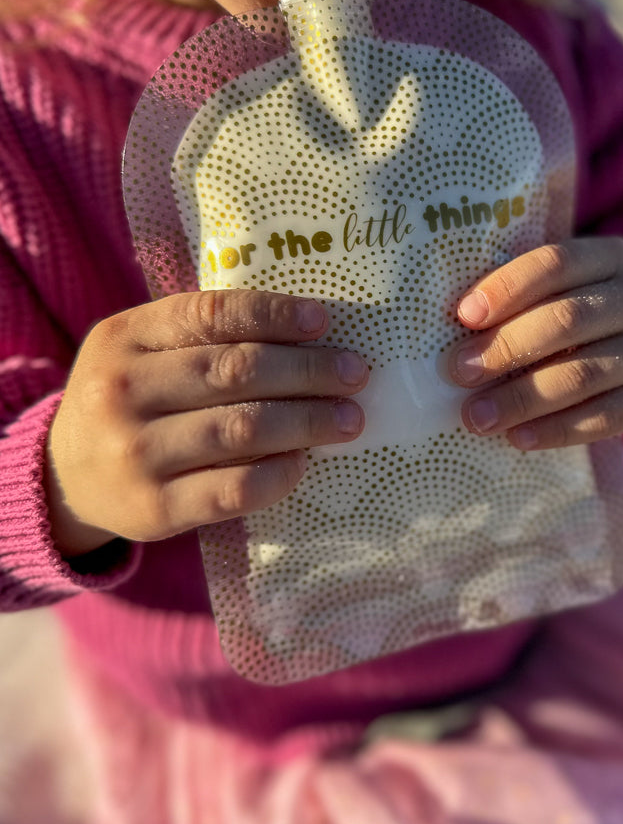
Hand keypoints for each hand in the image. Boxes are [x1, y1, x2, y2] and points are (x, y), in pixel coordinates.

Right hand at [46, 290, 368, 555]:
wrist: (65, 477)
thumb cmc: (128, 401)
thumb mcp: (141, 352)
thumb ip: (201, 337)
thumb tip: (307, 331)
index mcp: (124, 337)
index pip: (210, 315)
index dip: (274, 315)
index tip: (324, 322)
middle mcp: (123, 391)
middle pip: (236, 372)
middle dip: (308, 371)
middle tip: (356, 374)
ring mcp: (135, 452)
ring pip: (241, 429)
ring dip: (307, 421)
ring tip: (348, 418)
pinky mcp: (153, 508)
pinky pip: (233, 489)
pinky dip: (279, 473)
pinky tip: (304, 461)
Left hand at [449, 237, 622, 450]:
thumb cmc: (578, 315)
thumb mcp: (560, 290)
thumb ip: (519, 299)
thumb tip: (453, 332)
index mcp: (611, 258)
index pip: (556, 264)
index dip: (507, 288)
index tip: (463, 316)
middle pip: (568, 320)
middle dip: (507, 347)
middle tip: (458, 372)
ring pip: (584, 374)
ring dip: (523, 397)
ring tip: (476, 416)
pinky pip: (606, 418)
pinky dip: (557, 429)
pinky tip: (518, 438)